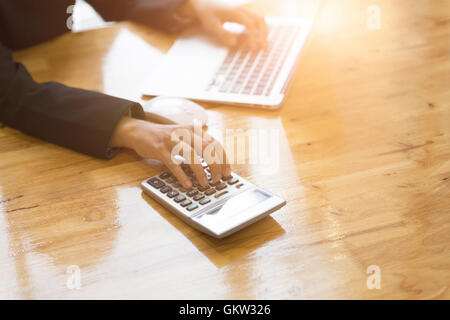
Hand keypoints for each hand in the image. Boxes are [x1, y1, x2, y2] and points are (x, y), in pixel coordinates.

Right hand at [109, 117, 230, 188]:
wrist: (141, 131)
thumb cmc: (167, 138)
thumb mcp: (185, 137)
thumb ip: (199, 147)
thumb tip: (216, 167)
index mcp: (194, 130)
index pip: (215, 143)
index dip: (223, 159)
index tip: (227, 173)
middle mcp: (185, 133)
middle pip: (207, 149)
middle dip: (215, 166)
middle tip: (217, 180)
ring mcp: (172, 140)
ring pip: (191, 155)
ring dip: (200, 172)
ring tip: (205, 183)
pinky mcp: (160, 149)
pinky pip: (174, 164)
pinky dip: (182, 175)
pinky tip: (188, 184)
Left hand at [177, 0, 267, 49]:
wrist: (204, 3)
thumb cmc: (207, 14)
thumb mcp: (211, 24)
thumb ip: (222, 33)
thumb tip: (234, 43)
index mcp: (235, 12)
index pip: (249, 24)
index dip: (253, 37)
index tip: (253, 48)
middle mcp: (242, 10)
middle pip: (260, 18)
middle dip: (264, 33)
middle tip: (263, 47)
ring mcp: (243, 10)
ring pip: (260, 18)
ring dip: (263, 31)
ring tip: (262, 44)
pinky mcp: (243, 14)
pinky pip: (255, 20)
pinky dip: (259, 29)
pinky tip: (256, 39)